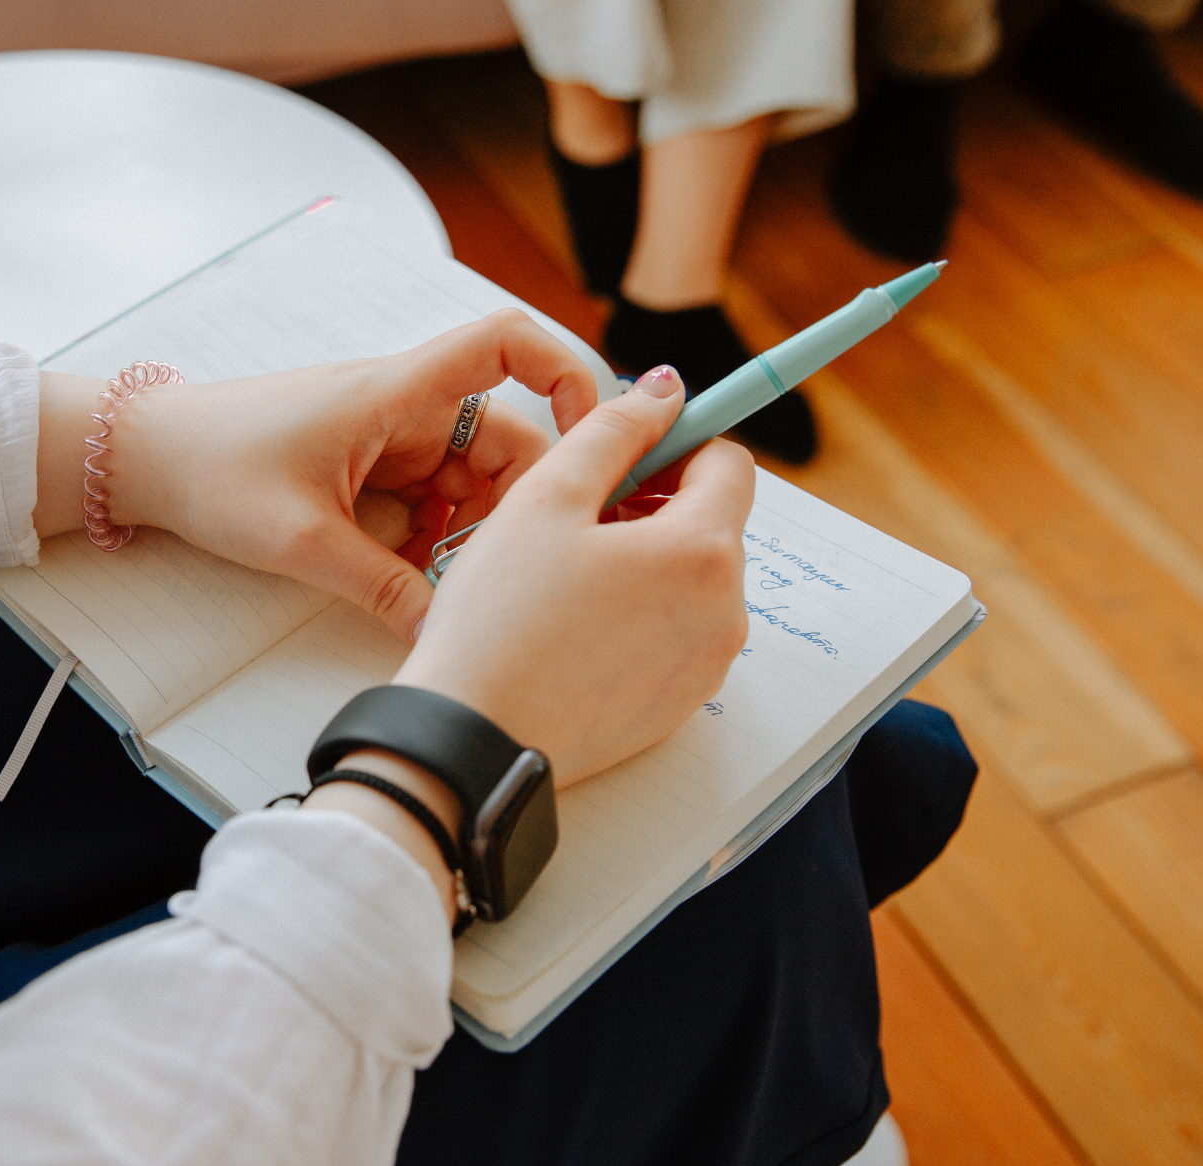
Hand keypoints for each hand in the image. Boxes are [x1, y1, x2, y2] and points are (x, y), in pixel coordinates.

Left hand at [35, 310, 600, 641]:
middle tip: (491, 568)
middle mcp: (404, 404)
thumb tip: (444, 634)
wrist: (142, 459)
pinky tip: (406, 575)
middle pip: (505, 438)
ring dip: (467, 529)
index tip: (593, 434)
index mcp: (396, 391)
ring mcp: (388, 435)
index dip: (566, 372)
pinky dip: (432, 537)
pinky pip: (430, 499)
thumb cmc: (212, 469)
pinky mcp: (369, 466)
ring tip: (436, 579)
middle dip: (511, 505)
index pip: (506, 343)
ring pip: (469, 479)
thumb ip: (385, 588)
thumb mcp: (303, 541)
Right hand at [393, 366, 754, 786]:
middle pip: (712, 524)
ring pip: (691, 581)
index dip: (675, 443)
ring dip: (645, 561)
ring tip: (566, 575)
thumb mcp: (546, 497)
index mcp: (702, 551)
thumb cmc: (500, 619)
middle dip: (655, 505)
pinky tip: (573, 626)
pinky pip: (674, 635)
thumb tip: (665, 389)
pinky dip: (638, 616)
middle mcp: (724, 612)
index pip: (729, 463)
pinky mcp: (678, 706)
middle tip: (576, 516)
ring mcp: (705, 666)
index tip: (623, 454)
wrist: (474, 739)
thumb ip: (614, 429)